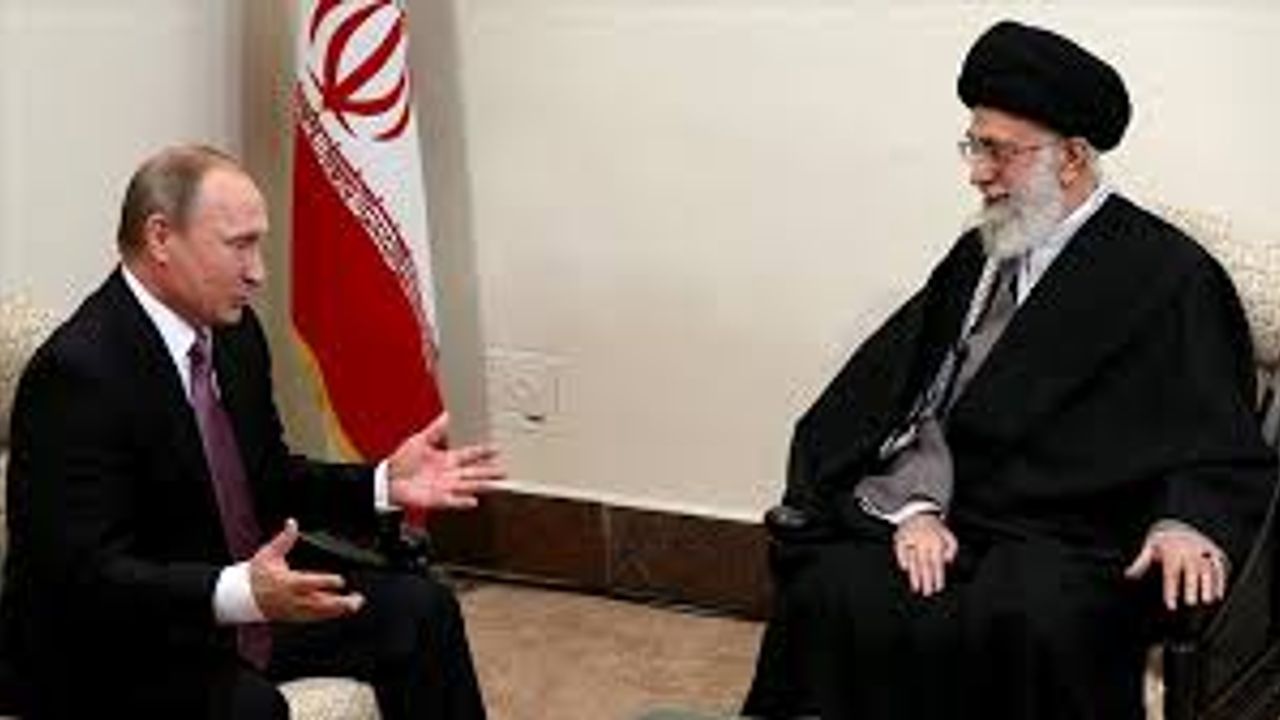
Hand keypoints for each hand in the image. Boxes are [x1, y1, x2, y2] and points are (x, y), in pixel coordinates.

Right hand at [249, 519, 364, 621]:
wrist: (243, 597)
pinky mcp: (295, 616)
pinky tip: (340, 611)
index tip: (341, 580)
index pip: (311, 584)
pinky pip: (315, 618)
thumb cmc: (256, 575)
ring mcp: (295, 610)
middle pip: (321, 603)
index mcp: (288, 582)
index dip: (327, 582)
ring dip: (339, 610)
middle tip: (357, 598)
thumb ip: (284, 539)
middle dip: (341, 602)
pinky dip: (329, 615)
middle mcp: (294, 599)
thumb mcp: (269, 554)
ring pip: (320, 613)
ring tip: (355, 604)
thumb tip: (292, 523)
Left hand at [387, 412, 505, 511]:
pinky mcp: (439, 499)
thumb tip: (447, 413)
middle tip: (504, 469)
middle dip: (489, 470)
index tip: (496, 448)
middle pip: (474, 471)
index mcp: (448, 458)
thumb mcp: (421, 440)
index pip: (470, 454)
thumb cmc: (402, 461)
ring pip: (469, 485)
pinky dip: (463, 501)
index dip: (483, 452)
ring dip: (483, 485)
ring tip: (497, 484)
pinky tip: (474, 501)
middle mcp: (450, 473)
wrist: (388, 480)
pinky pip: (454, 501)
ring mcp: (446, 487)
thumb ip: (436, 429)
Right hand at [893, 513, 957, 596]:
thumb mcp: (948, 535)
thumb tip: (947, 561)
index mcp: (936, 543)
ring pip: (913, 561)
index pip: (937, 564)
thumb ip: (952, 548)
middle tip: (927, 592)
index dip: (938, 577)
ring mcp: (911, 541)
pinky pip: (900, 550)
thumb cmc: (934, 527)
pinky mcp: (900, 538)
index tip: (938, 587)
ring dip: (914, 575)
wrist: (918, 512)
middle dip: (926, 580)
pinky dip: (902, 559)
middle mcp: (923, 543)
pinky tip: (905, 569)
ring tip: (916, 587)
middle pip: (925, 565)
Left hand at [1124, 527, 1228, 609]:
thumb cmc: (1162, 542)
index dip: (1171, 590)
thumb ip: (1140, 563)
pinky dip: (1220, 581)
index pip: (1171, 573)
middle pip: (1191, 570)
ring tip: (1207, 602)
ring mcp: (1203, 550)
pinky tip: (1218, 595)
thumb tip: (1127, 575)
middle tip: (1190, 604)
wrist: (1179, 524)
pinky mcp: (1214, 552)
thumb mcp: (1149, 548)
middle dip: (1192, 587)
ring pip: (1208, 568)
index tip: (1170, 606)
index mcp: (1171, 550)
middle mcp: (1188, 549)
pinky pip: (1220, 566)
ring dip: (1209, 586)